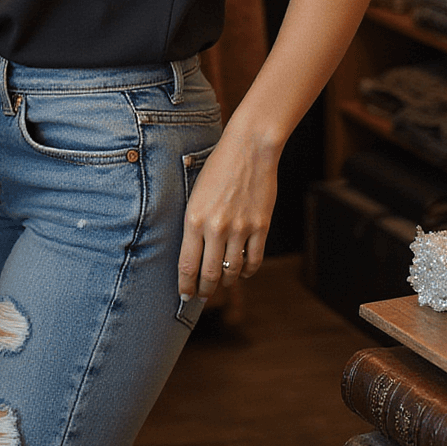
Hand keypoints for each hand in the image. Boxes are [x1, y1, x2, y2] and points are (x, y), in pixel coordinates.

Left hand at [176, 124, 278, 300]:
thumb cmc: (218, 168)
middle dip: (204, 290)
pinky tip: (241, 271)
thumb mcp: (195, 195)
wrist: (249, 149)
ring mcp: (240, 229)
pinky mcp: (261, 227)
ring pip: (231, 271)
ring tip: (221, 283)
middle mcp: (216, 228)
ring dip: (225, 282)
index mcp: (194, 219)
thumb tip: (192, 255)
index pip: (187, 266)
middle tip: (202, 296)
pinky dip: (246, 271)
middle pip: (209, 274)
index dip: (186, 286)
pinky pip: (253, 261)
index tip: (185, 295)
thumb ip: (193, 224)